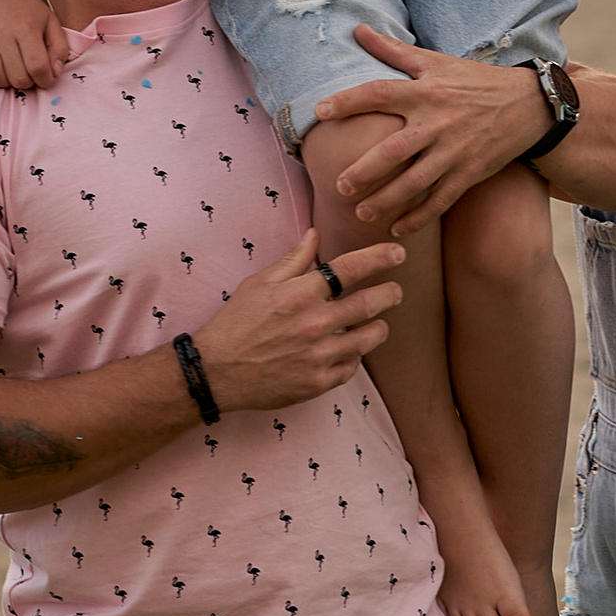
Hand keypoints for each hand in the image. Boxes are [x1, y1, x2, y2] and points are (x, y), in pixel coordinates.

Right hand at [0, 0, 66, 93]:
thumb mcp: (50, 21)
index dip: (45, 80)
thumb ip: (58, 48)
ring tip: (9, 72)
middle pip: (16, 76)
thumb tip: (53, 73)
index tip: (45, 78)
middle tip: (27, 73)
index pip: (38, 67)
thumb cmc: (26, 8)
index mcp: (26, 28)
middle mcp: (2, 32)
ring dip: (3, 81)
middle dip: (26, 82)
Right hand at [197, 230, 403, 409]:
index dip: (381, 257)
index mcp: (301, 294)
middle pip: (371, 303)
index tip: (398, 253)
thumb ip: (292, 260)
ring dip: (380, 327)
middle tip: (396, 291)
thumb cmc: (236, 323)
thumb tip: (315, 234)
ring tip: (379, 323)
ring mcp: (319, 355)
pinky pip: (353, 367)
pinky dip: (356, 356)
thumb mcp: (259, 284)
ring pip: (370, 338)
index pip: (352, 268)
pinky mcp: (318, 382)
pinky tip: (351, 351)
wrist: (217, 372)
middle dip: (391, 293)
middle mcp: (315, 323)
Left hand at [307, 28, 550, 230]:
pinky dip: (419, 217)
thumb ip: (393, 50)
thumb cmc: (475, 81)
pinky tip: (398, 229)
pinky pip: (441, 200)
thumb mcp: (436, 61)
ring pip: (415, 182)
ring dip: (387, 200)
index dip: (349, 101)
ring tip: (362, 213)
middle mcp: (438, 122)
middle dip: (365, 171)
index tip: (320, 111)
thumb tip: (357, 29)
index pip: (380, 93)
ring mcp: (455, 151)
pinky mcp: (470, 172)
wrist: (528, 105)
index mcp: (425, 92)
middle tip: (340, 186)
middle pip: (394, 150)